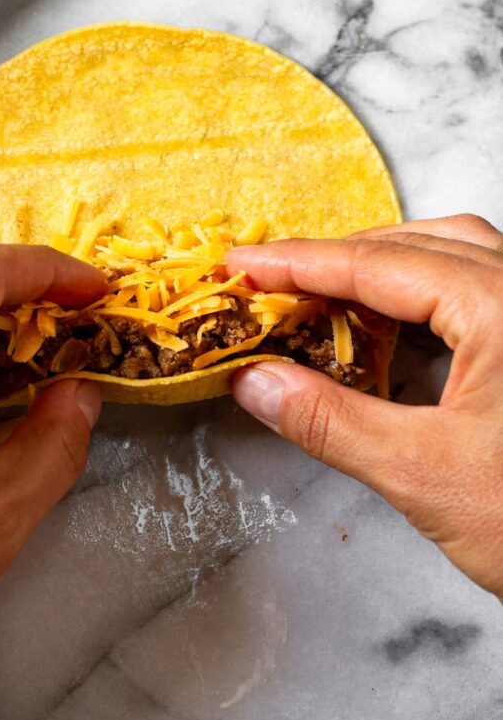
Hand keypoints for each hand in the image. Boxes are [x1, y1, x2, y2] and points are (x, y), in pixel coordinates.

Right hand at [227, 214, 502, 598]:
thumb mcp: (424, 475)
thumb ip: (330, 422)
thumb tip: (255, 382)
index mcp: (502, 308)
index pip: (377, 265)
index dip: (298, 262)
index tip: (242, 264)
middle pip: (418, 244)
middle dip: (340, 260)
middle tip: (274, 285)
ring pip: (453, 255)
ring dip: (383, 269)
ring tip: (324, 298)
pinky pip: (476, 288)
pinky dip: (421, 296)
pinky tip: (389, 329)